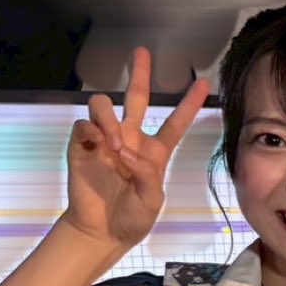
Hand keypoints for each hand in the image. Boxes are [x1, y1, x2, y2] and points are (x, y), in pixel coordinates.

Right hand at [61, 47, 210, 249]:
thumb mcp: (152, 200)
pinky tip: (97, 145)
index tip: (203, 84)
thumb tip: (126, 153)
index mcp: (154, 152)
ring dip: (109, 119)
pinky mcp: (81, 146)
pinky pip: (82, 125)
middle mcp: (130, 139)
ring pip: (103, 106)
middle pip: (136, 98)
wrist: (102, 232)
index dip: (189, 104)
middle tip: (142, 53)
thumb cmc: (132, 217)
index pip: (175, 123)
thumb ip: (146, 175)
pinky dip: (90, 131)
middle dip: (139, 74)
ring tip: (114, 145)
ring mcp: (104, 140)